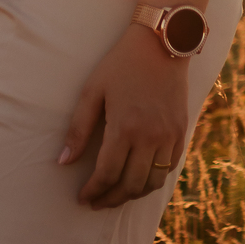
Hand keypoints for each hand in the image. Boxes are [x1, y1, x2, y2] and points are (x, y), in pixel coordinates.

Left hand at [59, 24, 188, 209]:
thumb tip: (63, 161)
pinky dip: (154, 179)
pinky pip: (169, 168)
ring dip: (133, 194)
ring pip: (152, 183)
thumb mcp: (93, 89)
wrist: (161, 42)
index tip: (83, 198)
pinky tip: (140, 177)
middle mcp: (150, 137)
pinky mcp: (181, 131)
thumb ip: (78, 128)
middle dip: (111, 199)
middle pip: (130, 185)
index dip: (93, 191)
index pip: (107, 174)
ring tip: (117, 194)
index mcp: (125, 127)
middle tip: (98, 201)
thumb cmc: (122, 63)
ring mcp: (169, 136)